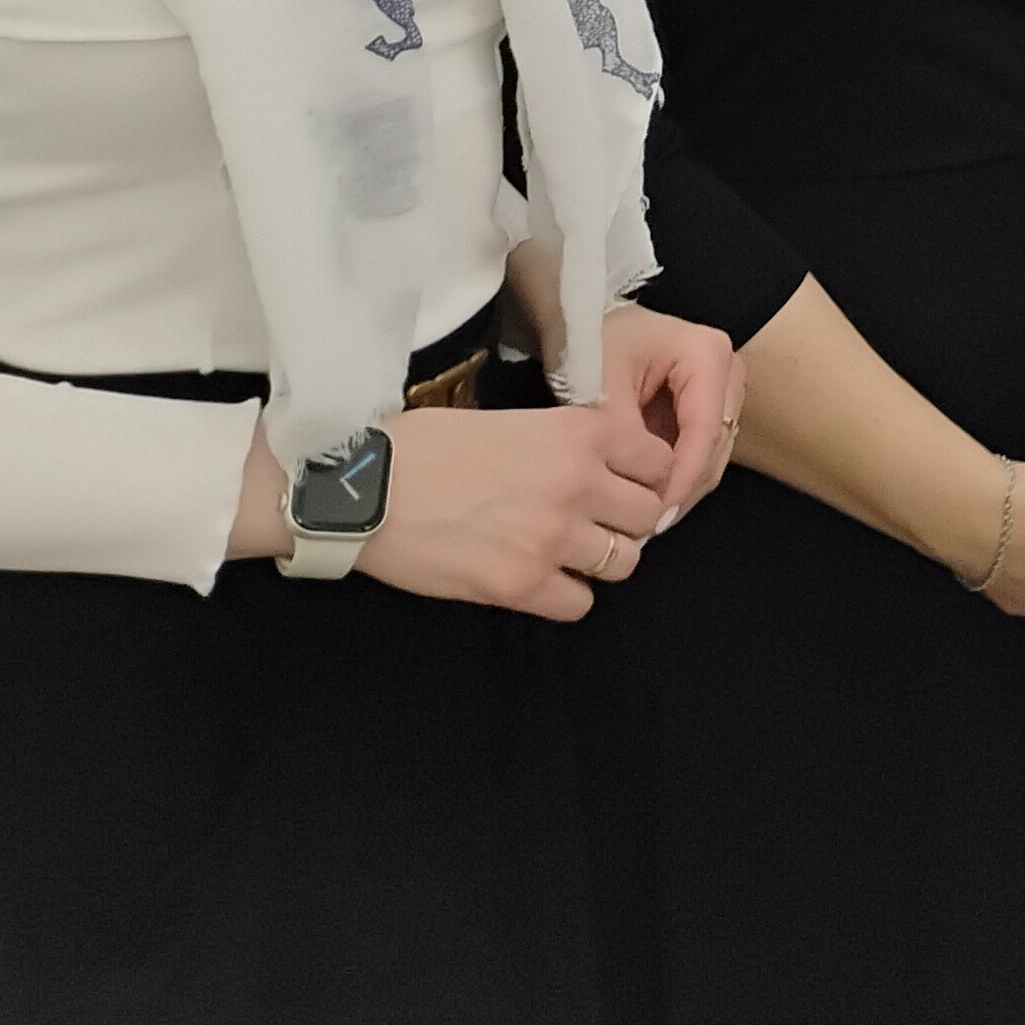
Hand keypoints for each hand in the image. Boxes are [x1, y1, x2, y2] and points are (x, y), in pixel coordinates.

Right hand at [360, 403, 676, 620]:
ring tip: (565, 553)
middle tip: (595, 523)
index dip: (643, 477)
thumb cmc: (429, 446)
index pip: (660, 463)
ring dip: (600, 560)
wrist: (364, 487)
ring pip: (623, 562)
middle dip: (626, 521)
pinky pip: (580, 604)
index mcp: (581, 433)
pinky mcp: (521, 584)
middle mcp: (579, 483)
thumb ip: (568, 444)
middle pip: (648, 516)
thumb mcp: (516, 420)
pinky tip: (538, 579)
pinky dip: (565, 595)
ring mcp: (553, 537)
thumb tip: (605, 471)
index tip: (621, 486)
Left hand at [595, 304, 744, 528]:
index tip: (655, 514)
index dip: (684, 476)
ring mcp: (721, 388)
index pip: (706, 429)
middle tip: (648, 526)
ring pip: (714, 452)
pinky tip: (651, 498)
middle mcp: (726, 369)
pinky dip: (680, 475)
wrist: (578, 318)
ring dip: (684, 485)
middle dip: (686, 486)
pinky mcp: (707, 405)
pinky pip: (702, 449)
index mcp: (707, 353)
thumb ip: (627, 441)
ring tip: (646, 518)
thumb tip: (647, 495)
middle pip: (716, 444)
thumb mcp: (601, 389)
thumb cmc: (586, 342)